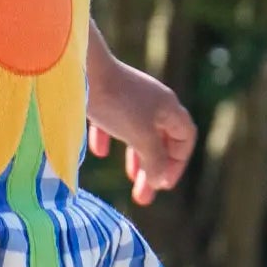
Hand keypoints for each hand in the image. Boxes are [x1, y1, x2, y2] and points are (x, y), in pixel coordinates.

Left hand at [87, 62, 196, 206]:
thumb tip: (159, 180)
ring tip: (129, 180)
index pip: (185, 138)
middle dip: (154, 169)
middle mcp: (152, 101)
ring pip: (138, 133)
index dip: (178, 163)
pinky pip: (112, 121)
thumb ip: (154, 160)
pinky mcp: (104, 96)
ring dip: (135, 158)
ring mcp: (127, 97)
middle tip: (143, 197)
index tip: (163, 183)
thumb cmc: (117, 103)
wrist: (81, 69)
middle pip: (161, 140)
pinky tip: (98, 152)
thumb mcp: (141, 136)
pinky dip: (108, 138)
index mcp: (168, 107)